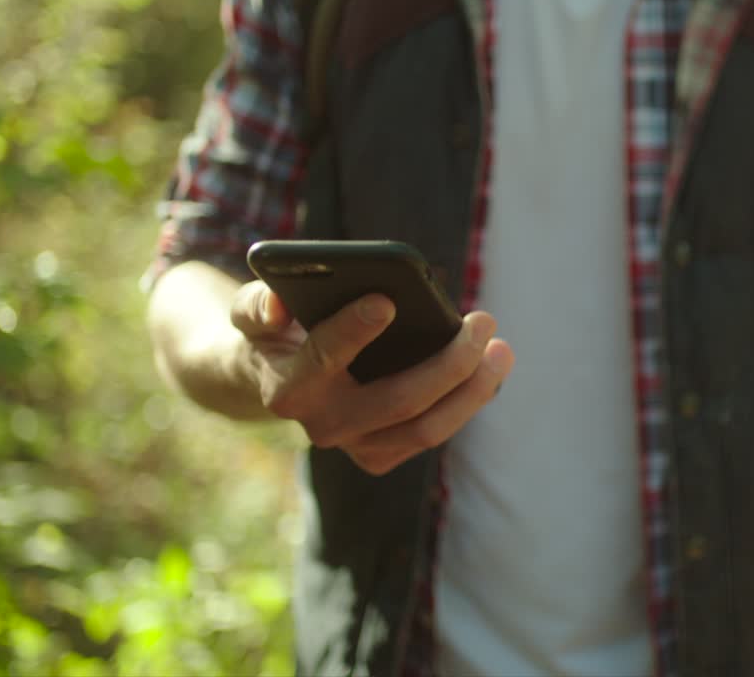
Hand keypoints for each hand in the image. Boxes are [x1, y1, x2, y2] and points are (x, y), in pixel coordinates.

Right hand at [228, 281, 513, 474]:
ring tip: (501, 348)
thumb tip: (277, 304)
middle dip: (450, 363)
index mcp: (288, 387)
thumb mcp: (252, 311)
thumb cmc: (275, 331)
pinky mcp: (383, 454)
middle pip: (398, 400)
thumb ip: (257, 304)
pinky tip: (491, 368)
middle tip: (484, 321)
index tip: (387, 299)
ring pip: (427, 429)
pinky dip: (468, 402)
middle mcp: (323, 425)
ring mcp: (356, 446)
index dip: (354, 330)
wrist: (276, 380)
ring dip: (473, 389)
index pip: (323, 358)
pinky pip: (435, 434)